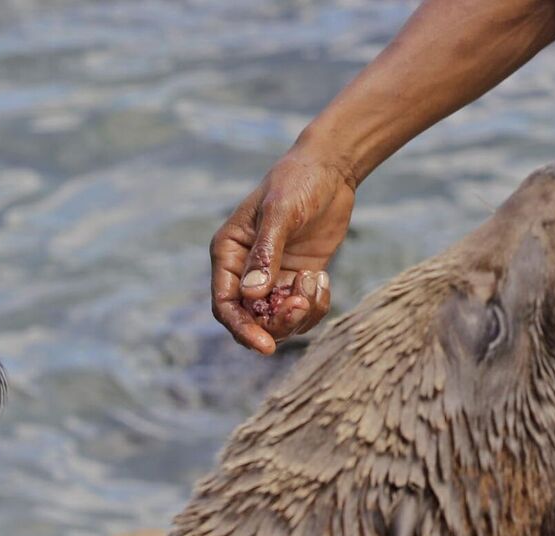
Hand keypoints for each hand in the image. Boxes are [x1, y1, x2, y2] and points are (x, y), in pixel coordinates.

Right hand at [210, 153, 356, 353]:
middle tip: (302, 304)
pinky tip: (323, 279)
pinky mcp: (299, 277)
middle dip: (277, 322)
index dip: (241, 329)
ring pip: (279, 320)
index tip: (266, 346)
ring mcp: (274, 276)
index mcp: (229, 253)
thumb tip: (252, 296)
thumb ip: (266, 254)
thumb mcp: (280, 213)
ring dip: (300, 314)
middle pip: (252, 319)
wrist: (329, 169)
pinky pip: (303, 309)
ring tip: (316, 282)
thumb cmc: (297, 182)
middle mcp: (246, 269)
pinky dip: (316, 305)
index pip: (225, 305)